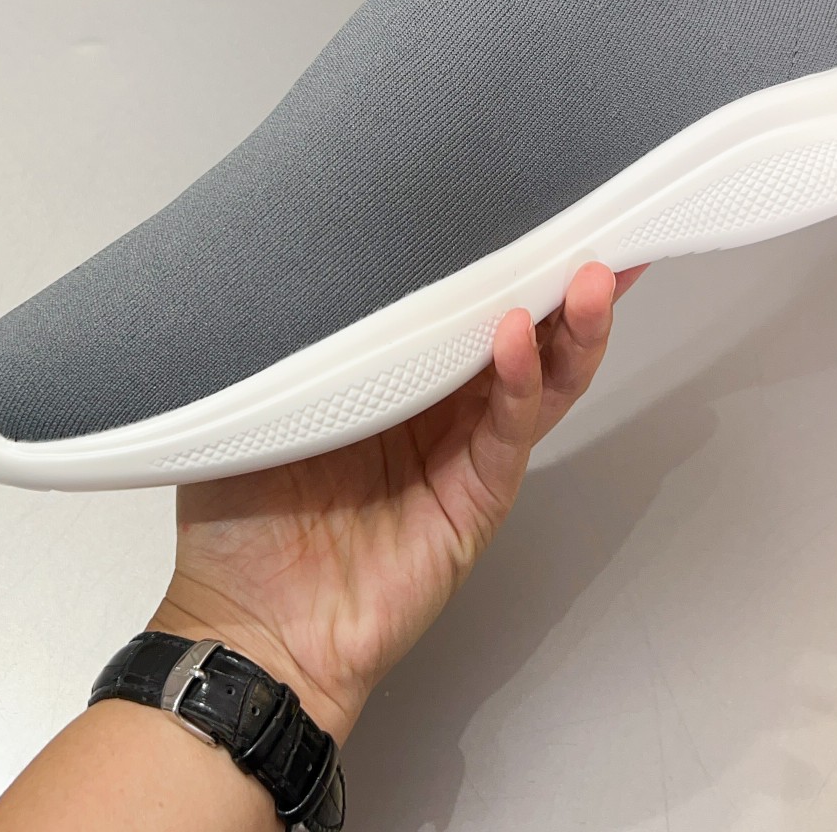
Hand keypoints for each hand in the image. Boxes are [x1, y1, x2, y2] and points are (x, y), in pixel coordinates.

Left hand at [150, 261, 645, 742]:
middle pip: (516, 330)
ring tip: (588, 274)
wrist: (250, 630)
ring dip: (567, 327)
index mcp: (386, 374)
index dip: (493, 258)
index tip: (524, 205)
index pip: (455, 304)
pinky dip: (519, 384)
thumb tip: (305, 247)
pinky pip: (506, 432)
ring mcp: (462, 453)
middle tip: (598, 223)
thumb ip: (292, 336)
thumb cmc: (238, 522)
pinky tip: (519, 339)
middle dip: (559, 279)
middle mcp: (434, 406)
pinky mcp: (475, 499)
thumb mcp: (255, 403)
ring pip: (535, 377)